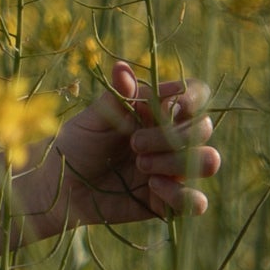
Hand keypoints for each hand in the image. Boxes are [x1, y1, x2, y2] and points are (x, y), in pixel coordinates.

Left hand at [22, 61, 220, 232]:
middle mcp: (173, 139)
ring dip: (178, 162)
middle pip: (203, 129)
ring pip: (208, 161)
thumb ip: (114, 97)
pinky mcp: (169, 201)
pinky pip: (196, 201)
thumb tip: (122, 68)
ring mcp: (174, 171)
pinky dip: (180, 194)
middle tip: (134, 144)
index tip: (174, 105)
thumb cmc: (77, 145)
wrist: (61, 186)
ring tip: (141, 165)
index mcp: (158, 112)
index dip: (193, 98)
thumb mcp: (93, 119)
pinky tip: (152, 187)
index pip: (195, 96)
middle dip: (171, 136)